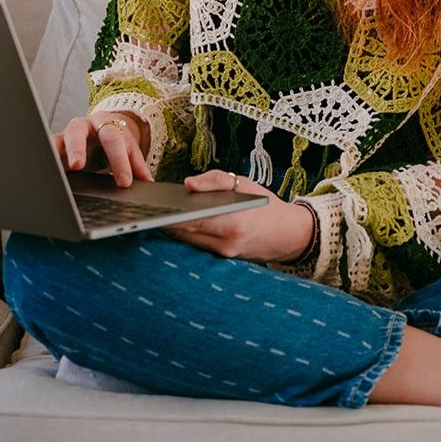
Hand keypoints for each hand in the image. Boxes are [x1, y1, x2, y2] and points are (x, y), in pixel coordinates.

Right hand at [55, 110, 152, 187]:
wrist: (102, 125)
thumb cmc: (115, 140)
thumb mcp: (129, 149)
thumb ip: (137, 165)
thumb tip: (150, 184)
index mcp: (107, 124)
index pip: (113, 140)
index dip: (119, 161)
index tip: (124, 182)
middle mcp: (84, 126)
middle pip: (78, 132)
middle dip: (77, 148)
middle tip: (78, 165)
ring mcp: (67, 135)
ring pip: (58, 139)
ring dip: (55, 153)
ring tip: (53, 169)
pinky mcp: (56, 145)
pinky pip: (48, 149)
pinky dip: (46, 159)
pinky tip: (43, 171)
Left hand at [164, 170, 315, 261]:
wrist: (287, 234)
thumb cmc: (266, 205)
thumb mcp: (243, 184)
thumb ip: (214, 181)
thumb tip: (188, 184)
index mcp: (231, 223)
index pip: (190, 221)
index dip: (168, 216)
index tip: (152, 207)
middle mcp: (226, 244)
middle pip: (185, 233)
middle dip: (169, 221)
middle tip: (153, 207)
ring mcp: (224, 256)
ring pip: (189, 241)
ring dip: (177, 228)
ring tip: (163, 212)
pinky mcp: (223, 260)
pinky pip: (199, 246)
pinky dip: (190, 234)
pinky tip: (181, 222)